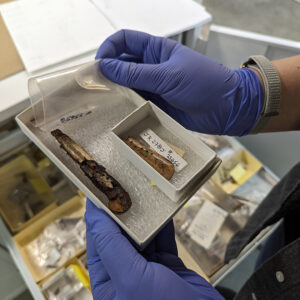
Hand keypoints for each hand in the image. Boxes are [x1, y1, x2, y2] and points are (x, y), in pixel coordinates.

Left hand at [85, 199, 223, 299]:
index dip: (98, 213)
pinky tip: (164, 210)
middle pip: (121, 234)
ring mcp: (147, 269)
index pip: (98, 239)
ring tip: (146, 193)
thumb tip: (94, 216)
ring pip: (143, 234)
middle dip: (124, 211)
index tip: (101, 188)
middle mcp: (125, 273)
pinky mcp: (167, 265)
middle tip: (127, 185)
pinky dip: (164, 224)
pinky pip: (163, 238)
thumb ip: (111, 246)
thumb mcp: (131, 279)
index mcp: (108, 280)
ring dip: (145, 215)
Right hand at [95, 29, 263, 135]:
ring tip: (104, 102)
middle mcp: (151, 67)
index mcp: (156, 50)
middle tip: (95, 88)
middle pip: (122, 64)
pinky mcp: (156, 104)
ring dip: (116, 92)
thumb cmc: (203, 83)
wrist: (225, 108)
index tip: (98, 64)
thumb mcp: (168, 75)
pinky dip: (127, 107)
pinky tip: (120, 113)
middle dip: (108, 73)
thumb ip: (135, 73)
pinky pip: (136, 103)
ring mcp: (153, 86)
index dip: (109, 48)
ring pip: (127, 85)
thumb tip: (105, 66)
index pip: (125, 41)